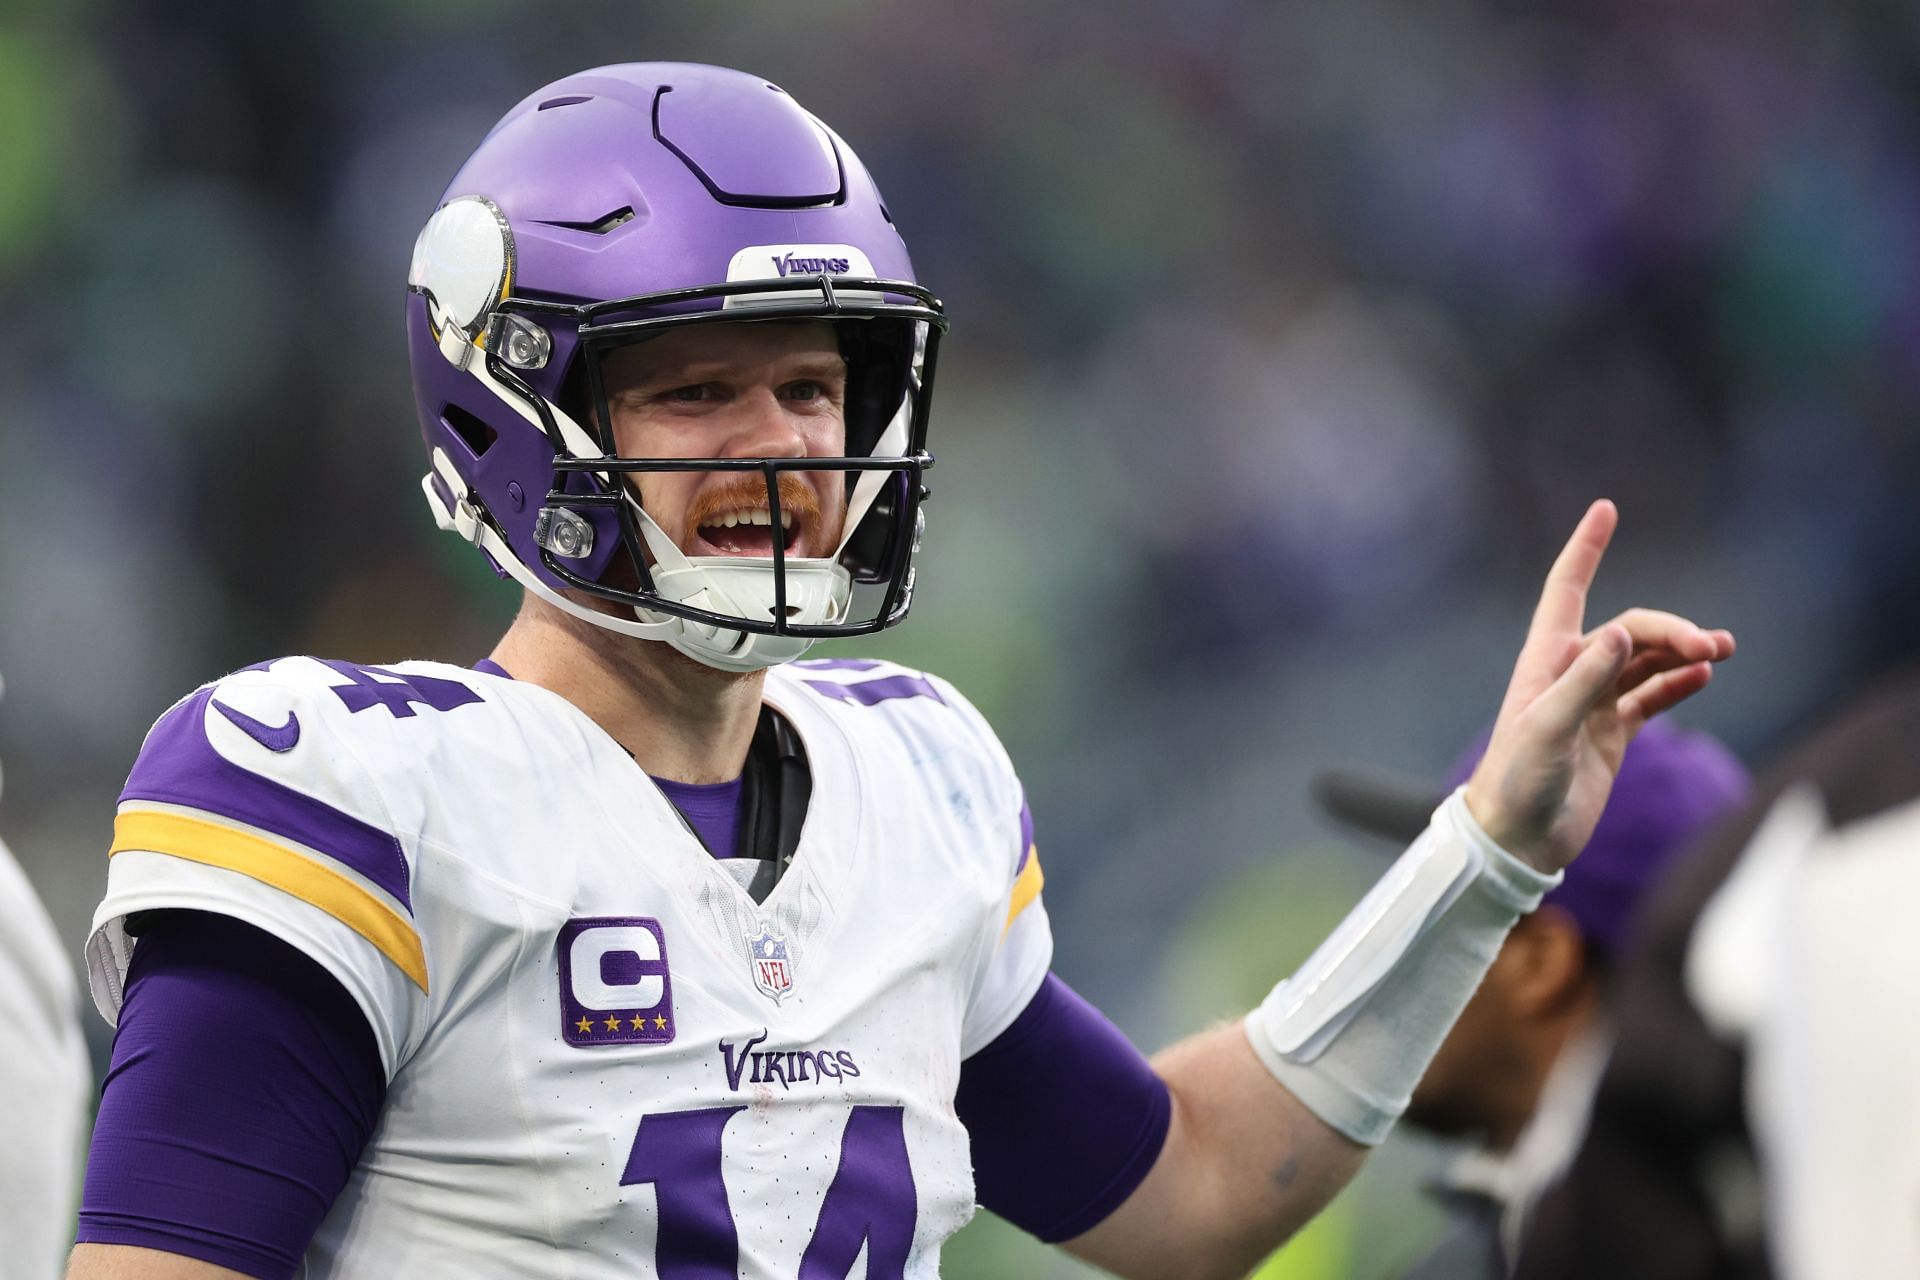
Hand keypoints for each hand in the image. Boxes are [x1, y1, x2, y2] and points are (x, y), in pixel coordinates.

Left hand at [1465, 500, 1734, 872]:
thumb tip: (1624, 633)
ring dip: (1683, 653)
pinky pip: (1651, 698)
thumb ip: (1585, 680)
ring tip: (1722, 650)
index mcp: (1545, 661)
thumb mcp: (1548, 728)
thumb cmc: (1517, 780)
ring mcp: (1594, 703)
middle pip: (1630, 631)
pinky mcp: (1612, 734)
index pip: (1567, 590)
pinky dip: (1677, 684)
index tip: (1605, 509)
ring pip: (1647, 663)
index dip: (1586, 549)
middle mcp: (1571, 674)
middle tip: (1710, 646)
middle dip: (1671, 631)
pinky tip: (1702, 677)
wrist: (1518, 840)